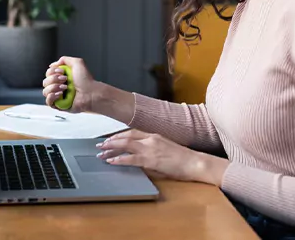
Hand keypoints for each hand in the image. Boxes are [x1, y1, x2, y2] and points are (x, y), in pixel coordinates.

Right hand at [41, 56, 102, 113]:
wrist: (91, 93)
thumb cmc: (86, 81)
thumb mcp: (78, 63)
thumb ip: (65, 59)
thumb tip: (53, 64)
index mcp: (61, 77)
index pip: (48, 74)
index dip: (52, 71)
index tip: (62, 71)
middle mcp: (59, 86)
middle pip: (45, 82)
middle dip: (54, 79)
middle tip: (65, 79)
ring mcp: (58, 96)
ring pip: (45, 91)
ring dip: (54, 87)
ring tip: (65, 87)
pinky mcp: (59, 105)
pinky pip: (48, 101)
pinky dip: (52, 96)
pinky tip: (60, 94)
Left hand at [95, 129, 229, 184]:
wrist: (194, 162)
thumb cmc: (182, 158)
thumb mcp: (165, 149)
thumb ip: (151, 149)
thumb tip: (139, 156)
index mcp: (154, 135)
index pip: (131, 132)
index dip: (118, 135)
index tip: (109, 138)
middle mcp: (150, 139)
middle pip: (125, 136)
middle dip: (111, 140)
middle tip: (100, 145)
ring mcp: (150, 148)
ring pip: (125, 145)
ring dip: (111, 148)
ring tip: (101, 152)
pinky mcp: (151, 159)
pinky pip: (131, 158)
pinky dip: (119, 159)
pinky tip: (111, 161)